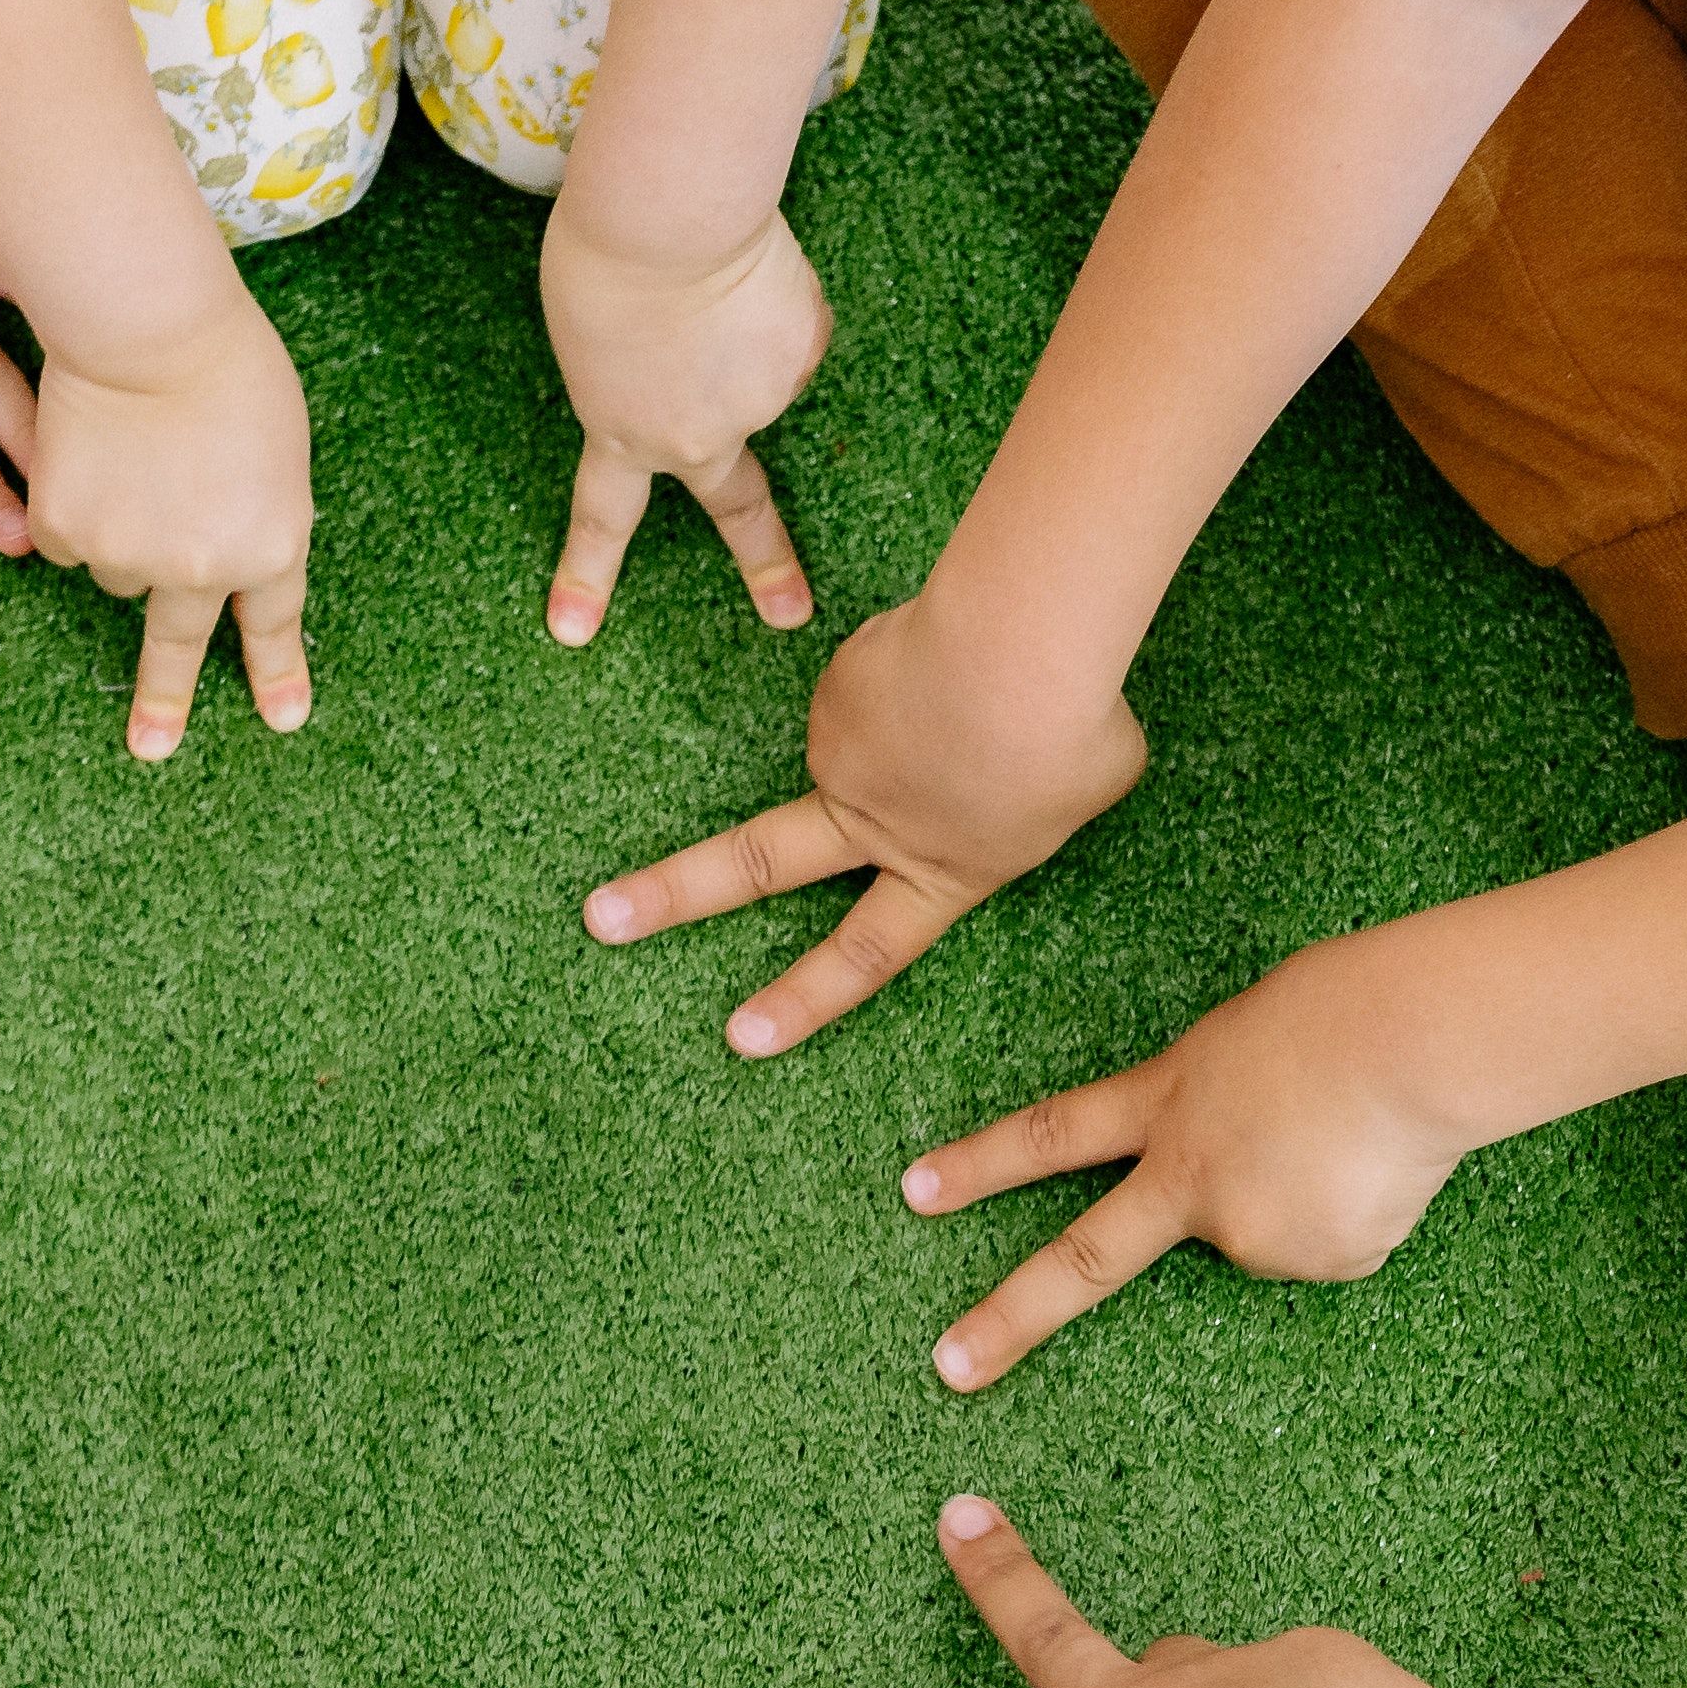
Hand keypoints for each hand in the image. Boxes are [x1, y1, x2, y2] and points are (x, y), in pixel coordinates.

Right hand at [28, 304, 312, 760]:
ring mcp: (127, 557)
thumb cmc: (229, 367)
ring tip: (134, 455)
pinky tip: (91, 452)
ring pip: (117, 567)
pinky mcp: (65, 531)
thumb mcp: (277, 450)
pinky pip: (67, 538)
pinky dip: (74, 504)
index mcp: (270, 547)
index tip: (283, 721)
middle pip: (177, 644)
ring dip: (121, 529)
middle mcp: (199, 570)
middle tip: (152, 749)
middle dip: (165, 701)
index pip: (273, 625)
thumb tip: (216, 550)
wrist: (148, 330)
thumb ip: (254, 512)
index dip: (277, 674)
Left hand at [539, 207, 828, 645]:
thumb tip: (706, 372)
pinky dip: (775, 296)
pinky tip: (752, 271)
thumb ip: (639, 374)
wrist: (668, 221)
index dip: (588, 574)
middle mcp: (698, 437)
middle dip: (767, 564)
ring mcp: (760, 400)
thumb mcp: (589, 333)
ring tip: (710, 278)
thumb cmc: (604, 259)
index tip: (572, 632)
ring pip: (760, 367)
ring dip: (742, 329)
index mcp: (623, 433)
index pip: (604, 517)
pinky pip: (794, 325)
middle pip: (739, 509)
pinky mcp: (804, 352)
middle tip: (789, 612)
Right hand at [582, 587, 1144, 1058]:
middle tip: (599, 917)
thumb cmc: (1074, 728)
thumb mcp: (1087, 789)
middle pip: (753, 865)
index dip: (803, 1000)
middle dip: (670, 895)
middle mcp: (873, 824)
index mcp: (945, 872)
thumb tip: (993, 765)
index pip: (867, 955)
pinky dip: (926, 660)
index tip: (740, 1039)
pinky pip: (886, 671)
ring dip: (926, 705)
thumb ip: (1032, 796)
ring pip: (876, 730)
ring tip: (999, 682)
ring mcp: (843, 753)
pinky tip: (967, 648)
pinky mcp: (837, 685)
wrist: (1018, 653)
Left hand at [900, 939, 1471, 1386]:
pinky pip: (1335, 1246)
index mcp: (1167, 1101)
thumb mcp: (1247, 1040)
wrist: (1413, 1041)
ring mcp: (1247, 1229)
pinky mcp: (1315, 1262)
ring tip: (1357, 1137)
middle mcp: (1189, 1177)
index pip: (1052, 1136)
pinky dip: (1359, 1215)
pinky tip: (1383, 1168)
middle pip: (1087, 1261)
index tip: (914, 1191)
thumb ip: (1217, 1106)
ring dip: (1312, 1198)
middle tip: (950, 1370)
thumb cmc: (1347, 1008)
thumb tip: (1244, 1166)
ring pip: (1269, 1237)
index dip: (982, 1164)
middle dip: (1011, 1318)